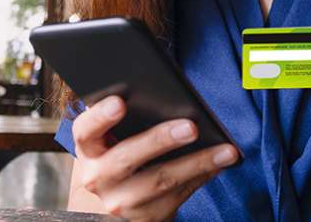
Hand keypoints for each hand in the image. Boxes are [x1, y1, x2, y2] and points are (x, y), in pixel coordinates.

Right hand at [72, 96, 238, 220]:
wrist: (115, 200)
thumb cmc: (120, 153)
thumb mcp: (113, 138)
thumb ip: (128, 120)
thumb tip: (172, 100)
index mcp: (88, 148)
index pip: (86, 130)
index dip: (100, 117)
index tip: (120, 102)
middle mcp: (97, 177)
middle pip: (127, 157)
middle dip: (161, 141)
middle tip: (191, 127)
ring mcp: (119, 201)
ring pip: (160, 181)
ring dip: (197, 163)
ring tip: (225, 151)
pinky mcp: (143, 218)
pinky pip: (177, 196)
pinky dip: (201, 178)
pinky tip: (219, 164)